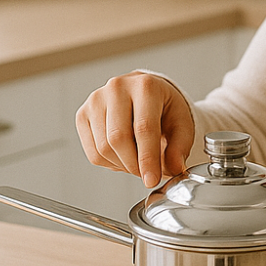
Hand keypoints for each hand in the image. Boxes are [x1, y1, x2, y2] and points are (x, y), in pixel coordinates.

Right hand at [75, 72, 193, 187]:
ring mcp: (96, 100)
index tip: (151, 180)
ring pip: (103, 148)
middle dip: (134, 165)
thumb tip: (174, 168)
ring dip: (122, 165)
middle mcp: (117, 88)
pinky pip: (93, 152)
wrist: (147, 94)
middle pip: (118, 139)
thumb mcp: (182, 124)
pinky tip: (123, 156)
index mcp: (146, 86)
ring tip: (138, 161)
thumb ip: (179, 147)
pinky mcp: (83, 114)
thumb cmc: (164, 107)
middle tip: (147, 173)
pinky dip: (110, 163)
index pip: (143, 128)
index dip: (148, 159)